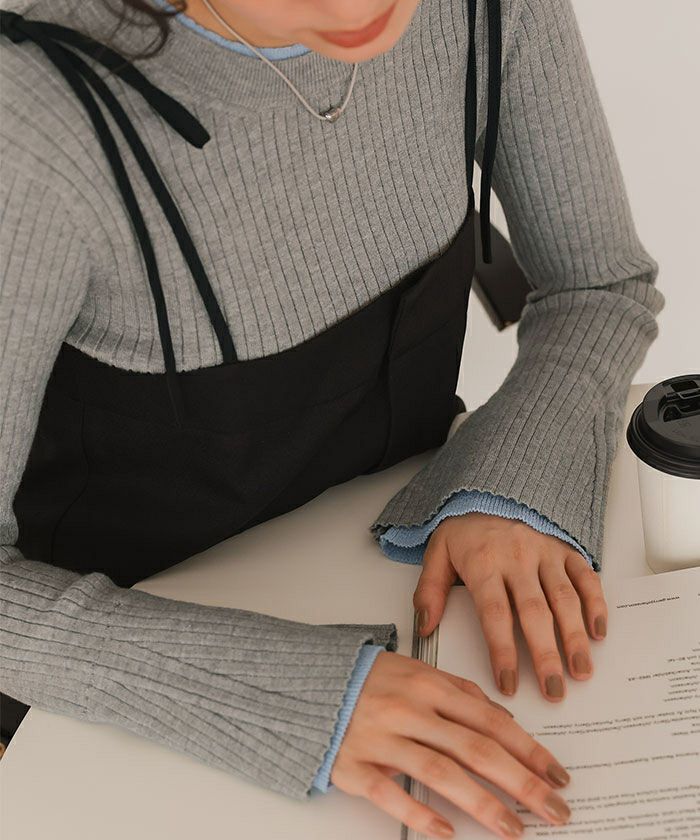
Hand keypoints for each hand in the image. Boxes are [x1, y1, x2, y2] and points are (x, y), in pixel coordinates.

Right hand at [331, 651, 570, 838]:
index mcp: (427, 684)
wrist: (307, 682)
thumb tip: (503, 719)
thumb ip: (460, 692)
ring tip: (515, 828)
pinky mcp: (353, 765)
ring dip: (483, 803)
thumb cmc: (368, 679)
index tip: (557, 774)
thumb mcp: (417, 670)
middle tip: (555, 809)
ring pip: (440, 772)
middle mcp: (408, 710)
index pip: (489, 720)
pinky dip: (419, 812)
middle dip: (521, 782)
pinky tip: (447, 832)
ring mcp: (380, 739)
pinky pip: (388, 793)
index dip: (528, 749)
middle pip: (474, 748)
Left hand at [414, 513, 607, 700]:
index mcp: (483, 564)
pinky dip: (596, 603)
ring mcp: (545, 553)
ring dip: (574, 637)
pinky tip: (598, 632)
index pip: (494, 615)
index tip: (509, 684)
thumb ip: (429, 590)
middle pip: (534, 613)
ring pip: (563, 599)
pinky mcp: (564, 549)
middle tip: (554, 692)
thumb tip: (424, 627)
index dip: (502, 652)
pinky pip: (585, 576)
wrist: (491, 487)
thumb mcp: (437, 552)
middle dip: (545, 655)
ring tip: (581, 671)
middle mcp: (517, 559)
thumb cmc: (465, 527)